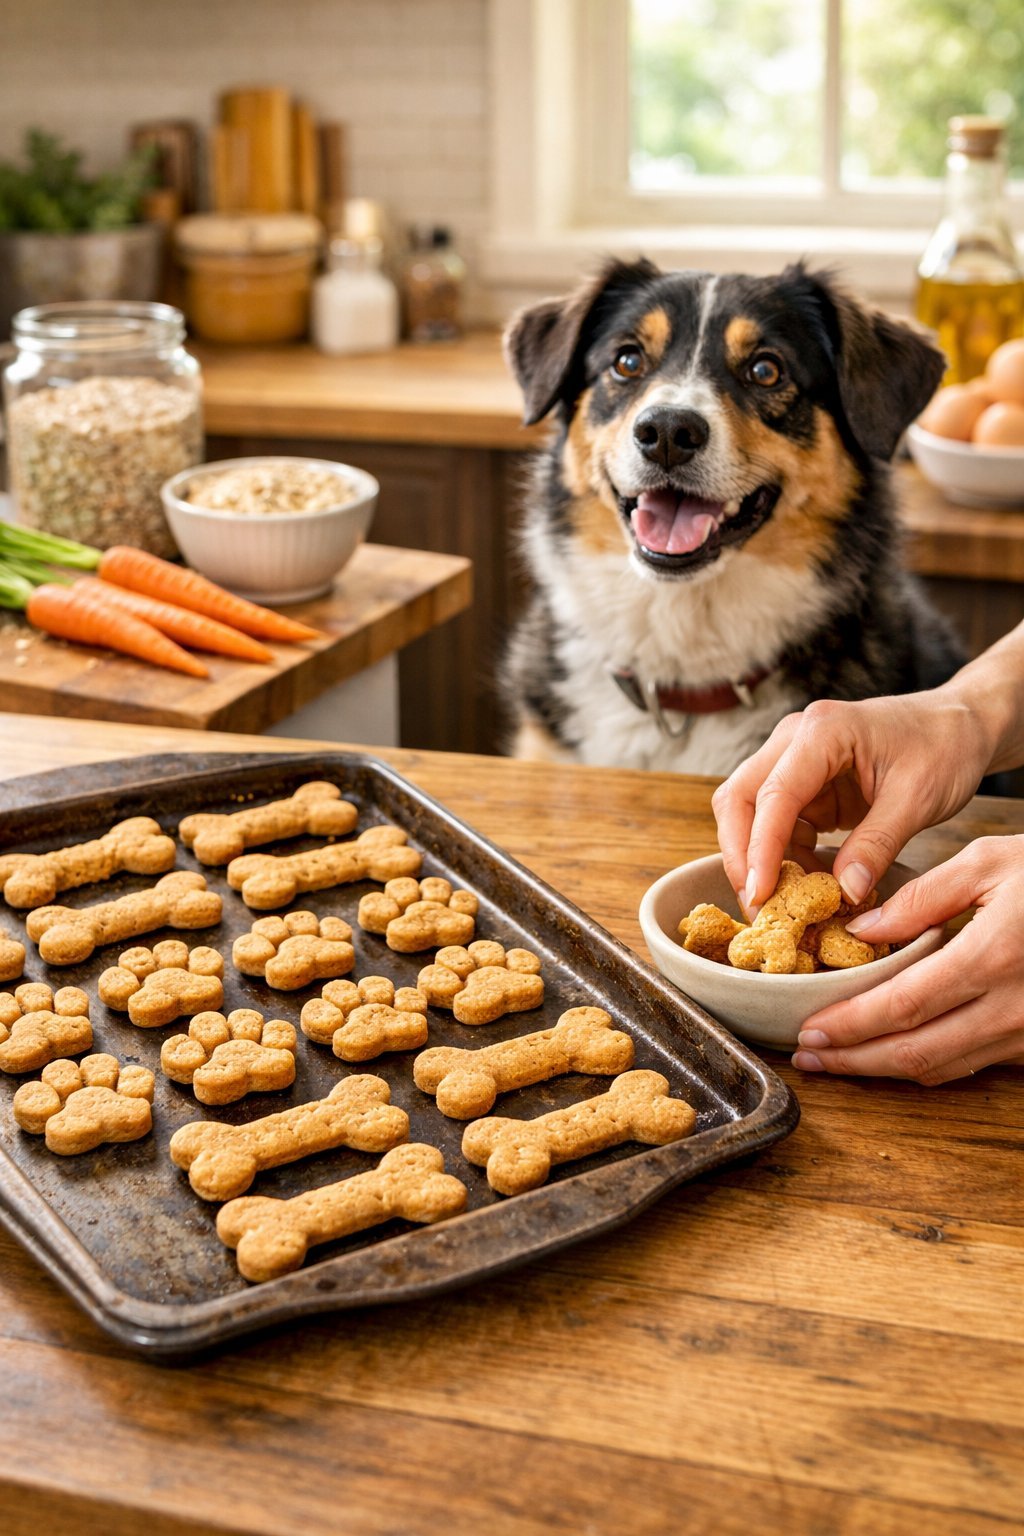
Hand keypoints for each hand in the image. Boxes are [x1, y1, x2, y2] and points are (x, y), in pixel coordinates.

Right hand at [712, 693, 991, 912]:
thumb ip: (877, 845)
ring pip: (751, 813)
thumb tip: (844, 893)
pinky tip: (809, 885)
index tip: (760, 895)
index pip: (774, 794)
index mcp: (823, 731)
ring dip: (761, 860)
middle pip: (740, 798)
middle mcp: (796, 740)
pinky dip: (786, 857)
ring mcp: (795, 760)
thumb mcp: (918, 799)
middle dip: (742, 856)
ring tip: (785, 905)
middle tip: (759, 907)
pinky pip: (779, 824)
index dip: (760, 849)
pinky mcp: (805, 785)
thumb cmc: (944, 747)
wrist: (960, 726)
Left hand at [792, 836, 1023, 1082]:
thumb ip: (923, 897)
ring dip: (883, 1069)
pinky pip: (972, 1064)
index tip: (809, 1029)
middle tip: (808, 1056)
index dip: (851, 1026)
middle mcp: (1013, 1007)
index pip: (904, 1006)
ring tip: (836, 1060)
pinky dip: (926, 1063)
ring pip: (944, 1068)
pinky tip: (890, 1052)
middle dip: (854, 1060)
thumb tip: (864, 930)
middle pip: (917, 1052)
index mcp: (994, 956)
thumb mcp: (990, 861)